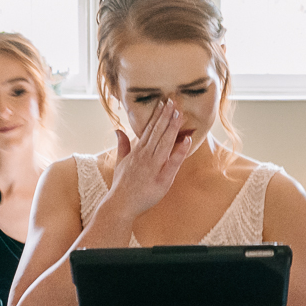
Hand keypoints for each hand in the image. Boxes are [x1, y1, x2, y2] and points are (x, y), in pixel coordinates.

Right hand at [105, 102, 196, 221]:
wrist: (120, 205)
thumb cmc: (121, 185)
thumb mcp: (120, 162)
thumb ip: (122, 145)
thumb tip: (118, 130)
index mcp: (137, 151)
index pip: (148, 129)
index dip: (157, 115)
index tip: (163, 103)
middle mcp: (145, 155)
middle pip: (157, 132)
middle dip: (166, 116)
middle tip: (173, 100)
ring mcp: (153, 166)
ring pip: (165, 142)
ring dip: (172, 127)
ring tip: (179, 113)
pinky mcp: (162, 178)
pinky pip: (173, 162)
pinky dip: (180, 151)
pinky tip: (187, 139)